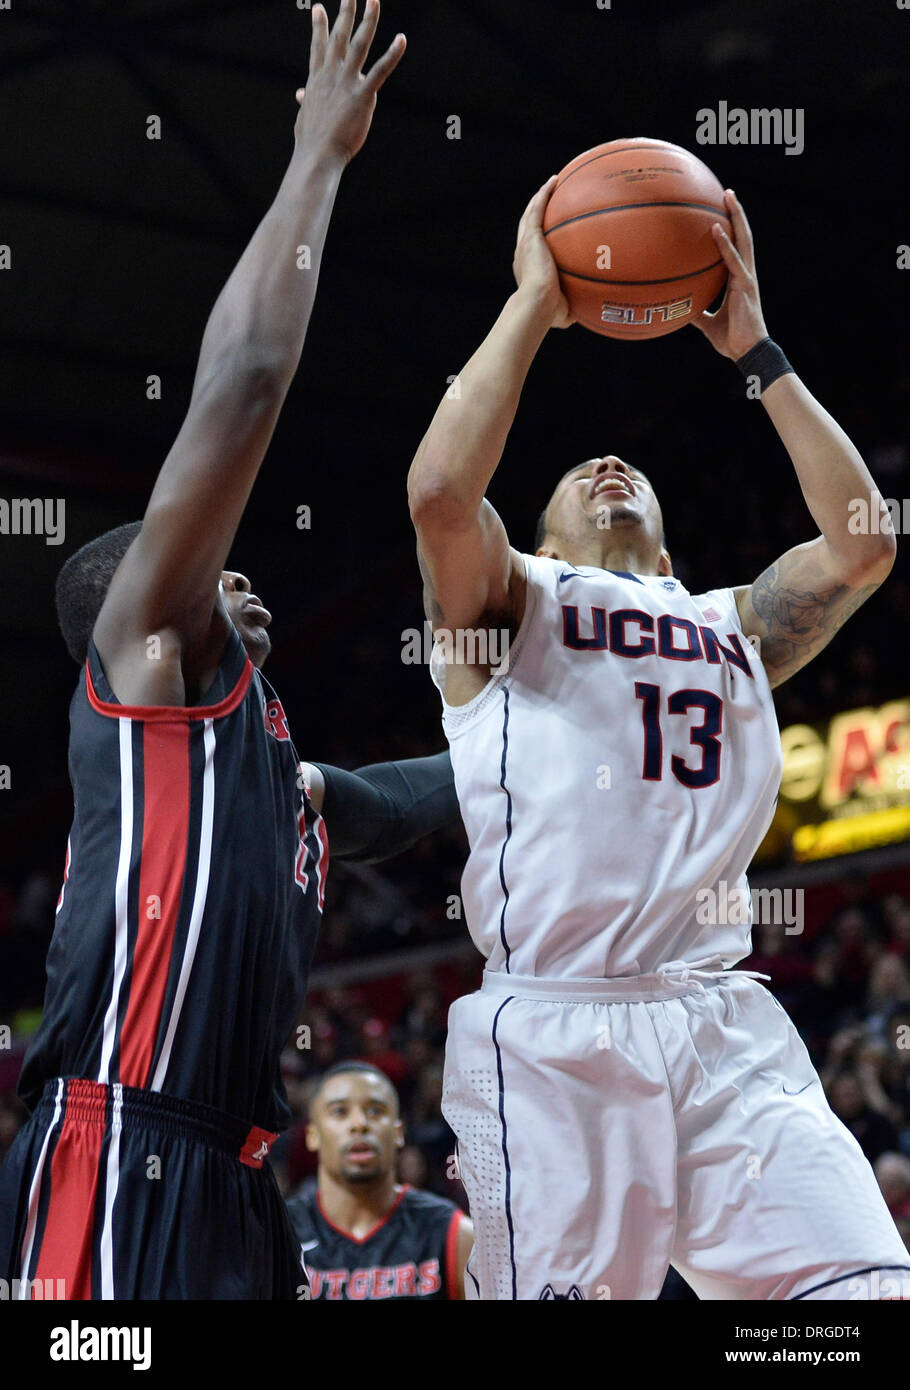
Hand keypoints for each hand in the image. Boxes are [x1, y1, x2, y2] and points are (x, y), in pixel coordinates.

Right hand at [293, 0, 405, 165]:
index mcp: (317, 79)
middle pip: (339, 36)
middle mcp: (331, 75)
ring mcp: (347, 83)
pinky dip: (392, 54)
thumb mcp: (305, 116)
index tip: (317, 7)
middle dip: (345, 12)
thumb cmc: (311, 141)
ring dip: (367, 20)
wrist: (317, 155)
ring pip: (359, 44)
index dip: (318, 26)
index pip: (318, 46)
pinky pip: (380, 71)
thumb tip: (301, 95)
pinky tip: (401, 39)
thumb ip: (306, 101)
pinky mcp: (363, 96)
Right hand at [512, 177, 573, 329]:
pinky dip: (544, 194)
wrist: (537, 304)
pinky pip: (537, 208)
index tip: (547, 231)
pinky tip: (554, 180)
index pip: (532, 248)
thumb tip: (584, 314)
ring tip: (551, 184)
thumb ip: (571, 310)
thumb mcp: (562, 313)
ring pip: (530, 213)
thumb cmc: (548, 314)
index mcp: (527, 268)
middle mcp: (523, 253)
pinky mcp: (530, 236)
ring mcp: (525, 243)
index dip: (538, 237)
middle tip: (546, 200)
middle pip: (527, 226)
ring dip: (539, 198)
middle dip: (536, 212)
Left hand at [694, 190, 767, 359]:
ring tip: (728, 196)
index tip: (722, 211)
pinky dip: (725, 244)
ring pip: (744, 240)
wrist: (747, 352)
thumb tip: (681, 310)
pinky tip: (717, 228)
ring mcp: (747, 277)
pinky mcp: (745, 285)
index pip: (736, 248)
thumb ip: (697, 313)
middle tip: (727, 192)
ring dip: (736, 217)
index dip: (732, 229)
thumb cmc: (732, 339)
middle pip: (743, 236)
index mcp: (739, 280)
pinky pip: (733, 260)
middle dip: (736, 213)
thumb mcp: (708, 324)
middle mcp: (745, 273)